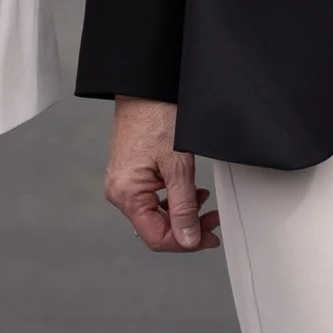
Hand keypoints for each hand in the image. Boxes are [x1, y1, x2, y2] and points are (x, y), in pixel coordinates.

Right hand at [105, 97, 216, 251]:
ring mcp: (123, 183)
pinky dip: (172, 200)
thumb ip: (183, 207)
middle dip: (187, 228)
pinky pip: (151, 199)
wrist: (145, 89)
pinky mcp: (130, 175)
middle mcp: (120, 192)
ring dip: (182, 214)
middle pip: (156, 228)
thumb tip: (188, 239)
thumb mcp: (178, 166)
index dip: (185, 243)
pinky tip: (189, 192)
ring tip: (204, 202)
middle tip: (213, 220)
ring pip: (155, 215)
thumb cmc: (156, 116)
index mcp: (127, 194)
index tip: (208, 238)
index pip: (156, 238)